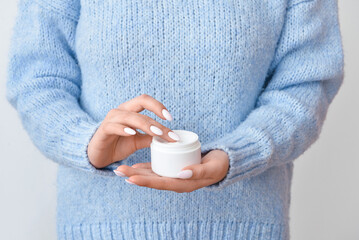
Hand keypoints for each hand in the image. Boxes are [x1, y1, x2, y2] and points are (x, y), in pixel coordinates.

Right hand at [88, 94, 179, 167]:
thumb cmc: (119, 144)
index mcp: (131, 110)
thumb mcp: (139, 141)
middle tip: (168, 130)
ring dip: (145, 124)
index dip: (159, 106)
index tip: (171, 118)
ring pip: (130, 116)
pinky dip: (124, 129)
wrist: (99, 156)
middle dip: (156, 115)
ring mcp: (111, 119)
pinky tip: (133, 133)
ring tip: (157, 133)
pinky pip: (113, 126)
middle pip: (140, 102)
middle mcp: (121, 111)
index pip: (146, 100)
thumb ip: (151, 137)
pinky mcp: (103, 130)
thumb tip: (169, 138)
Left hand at [113, 149, 229, 192]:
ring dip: (137, 172)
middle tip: (118, 170)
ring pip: (153, 175)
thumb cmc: (219, 165)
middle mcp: (176, 181)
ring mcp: (175, 176)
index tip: (130, 177)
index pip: (161, 183)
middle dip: (135, 176)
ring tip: (121, 169)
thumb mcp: (212, 168)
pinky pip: (159, 169)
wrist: (225, 162)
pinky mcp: (175, 169)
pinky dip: (147, 168)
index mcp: (183, 184)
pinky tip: (136, 165)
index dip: (145, 181)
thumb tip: (182, 173)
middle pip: (152, 180)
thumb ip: (198, 171)